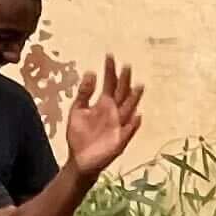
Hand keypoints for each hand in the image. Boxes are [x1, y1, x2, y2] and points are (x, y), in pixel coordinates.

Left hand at [65, 56, 143, 185]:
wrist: (79, 160)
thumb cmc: (79, 135)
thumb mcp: (77, 110)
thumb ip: (84, 93)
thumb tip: (90, 72)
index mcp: (104, 104)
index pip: (109, 84)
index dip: (110, 71)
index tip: (109, 56)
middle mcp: (113, 112)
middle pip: (122, 93)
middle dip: (124, 80)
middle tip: (126, 66)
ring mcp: (118, 126)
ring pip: (128, 109)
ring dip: (134, 99)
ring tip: (138, 86)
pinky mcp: (119, 141)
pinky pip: (128, 132)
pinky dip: (133, 125)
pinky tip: (137, 116)